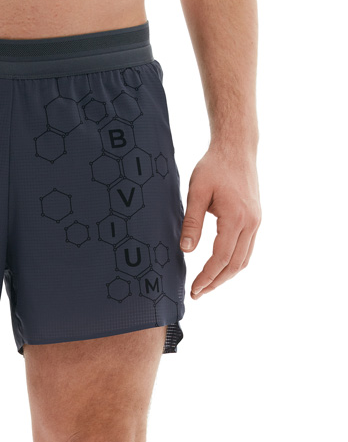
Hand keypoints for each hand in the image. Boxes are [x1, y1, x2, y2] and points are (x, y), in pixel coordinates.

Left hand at [180, 146, 260, 299]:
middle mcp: (251, 223)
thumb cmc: (214, 166)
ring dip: (226, 276)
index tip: (194, 289)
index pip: (221, 258)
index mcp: (236, 217)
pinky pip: (247, 249)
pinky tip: (219, 269)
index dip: (207, 277)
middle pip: (235, 265)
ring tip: (207, 286)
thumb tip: (186, 251)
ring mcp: (256, 221)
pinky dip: (234, 264)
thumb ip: (191, 222)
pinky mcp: (255, 219)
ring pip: (244, 260)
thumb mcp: (196, 192)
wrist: (237, 148)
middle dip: (216, 282)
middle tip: (197, 294)